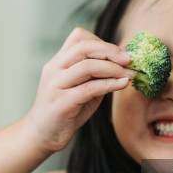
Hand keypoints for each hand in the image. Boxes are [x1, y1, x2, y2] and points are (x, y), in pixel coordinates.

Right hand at [23, 27, 134, 152]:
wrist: (42, 135)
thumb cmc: (66, 111)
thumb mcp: (81, 87)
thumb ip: (96, 75)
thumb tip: (124, 64)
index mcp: (57, 62)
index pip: (78, 37)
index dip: (102, 42)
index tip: (120, 54)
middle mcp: (54, 69)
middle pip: (83, 47)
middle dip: (110, 51)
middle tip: (129, 60)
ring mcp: (55, 85)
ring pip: (87, 66)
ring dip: (113, 69)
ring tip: (129, 75)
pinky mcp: (62, 103)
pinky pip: (89, 88)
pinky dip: (110, 84)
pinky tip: (122, 85)